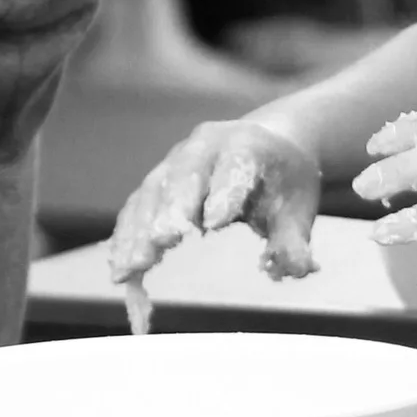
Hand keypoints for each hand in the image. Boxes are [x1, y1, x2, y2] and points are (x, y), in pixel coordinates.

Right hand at [109, 116, 324, 288]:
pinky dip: (126, 238)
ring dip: (137, 232)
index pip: (235, 168)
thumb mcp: (298, 210)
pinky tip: (118, 269)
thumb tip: (296, 270)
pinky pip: (136, 207)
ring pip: (151, 193)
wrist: (265, 146)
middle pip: (183, 176)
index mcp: (247, 146)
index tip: (213, 224)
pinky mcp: (157, 182)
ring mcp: (175, 161)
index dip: (224, 194)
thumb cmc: (283, 183)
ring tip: (128, 269)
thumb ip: (294, 241)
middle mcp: (205, 147)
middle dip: (170, 211)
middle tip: (160, 244)